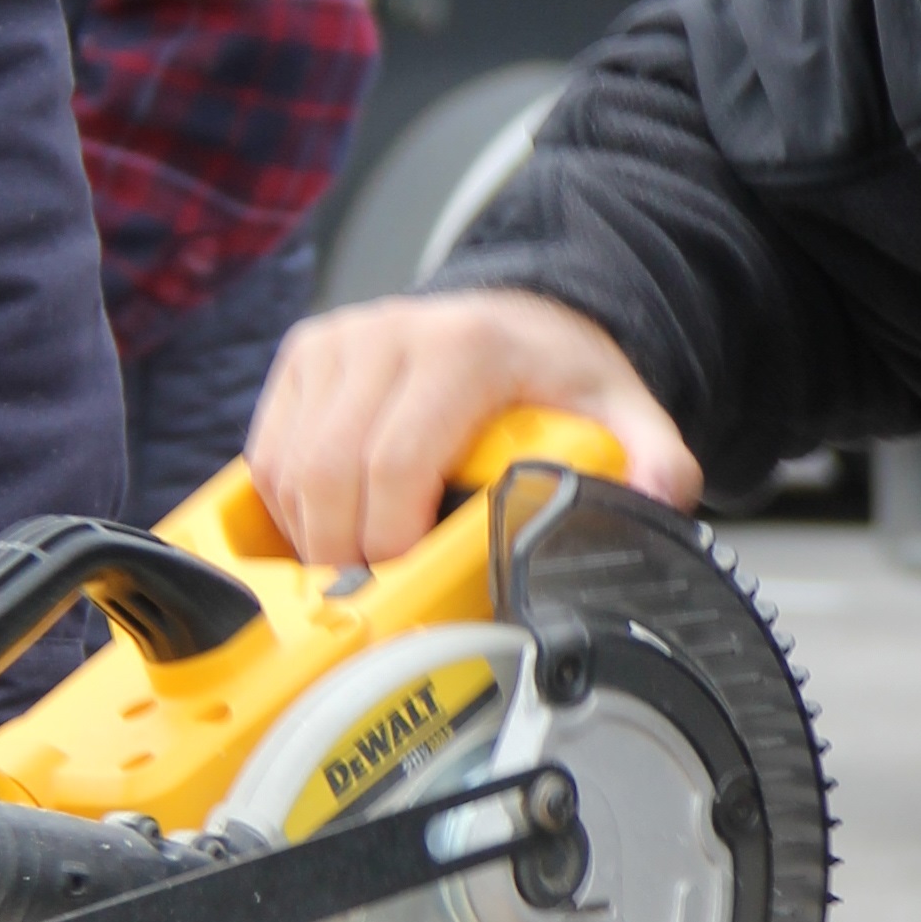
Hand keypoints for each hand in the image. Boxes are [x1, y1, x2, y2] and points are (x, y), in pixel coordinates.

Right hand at [245, 290, 700, 568]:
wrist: (522, 321)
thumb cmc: (559, 378)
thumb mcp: (623, 416)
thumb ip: (652, 459)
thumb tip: (654, 495)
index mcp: (464, 349)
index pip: (396, 461)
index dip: (390, 540)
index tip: (408, 588)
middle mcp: (389, 334)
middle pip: (329, 472)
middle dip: (345, 554)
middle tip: (379, 599)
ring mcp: (336, 342)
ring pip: (286, 468)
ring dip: (311, 536)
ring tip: (359, 571)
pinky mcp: (302, 360)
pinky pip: (266, 456)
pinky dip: (288, 511)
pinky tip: (334, 530)